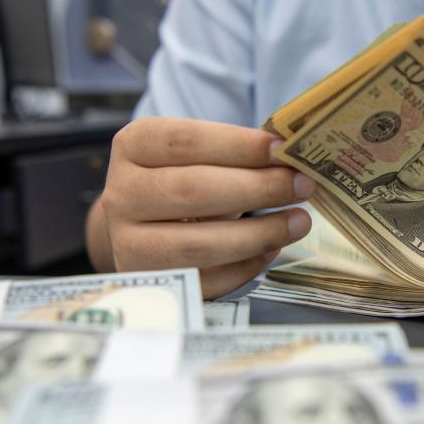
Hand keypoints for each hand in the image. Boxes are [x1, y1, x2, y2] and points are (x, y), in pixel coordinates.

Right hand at [93, 117, 314, 298]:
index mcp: (132, 147)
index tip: (282, 148)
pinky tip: (271, 250)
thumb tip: (293, 155)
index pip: (185, 141)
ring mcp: (128, 243)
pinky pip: (205, 279)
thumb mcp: (199, 155)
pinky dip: (245, 266)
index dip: (238, 145)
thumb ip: (237, 152)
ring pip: (199, 243)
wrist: (144, 228)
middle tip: (301, 186)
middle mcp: (121, 194)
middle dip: (257, 188)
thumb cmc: (183, 180)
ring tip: (298, 222)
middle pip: (193, 189)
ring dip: (259, 233)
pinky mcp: (150, 283)